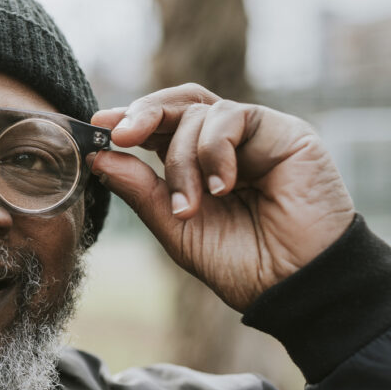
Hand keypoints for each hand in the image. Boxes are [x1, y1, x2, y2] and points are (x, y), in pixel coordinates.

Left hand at [89, 84, 354, 310]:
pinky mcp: (284, 132)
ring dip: (182, 161)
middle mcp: (226, 143)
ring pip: (197, 114)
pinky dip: (215, 151)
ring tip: (192, 206)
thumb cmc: (241, 263)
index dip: (128, 119)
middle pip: (177, 104)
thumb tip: (98, 157)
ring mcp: (255, 135)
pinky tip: (222, 188)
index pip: (159, 126)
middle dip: (142, 114)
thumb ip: (140, 191)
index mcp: (197, 164)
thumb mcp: (175, 228)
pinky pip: (232, 117)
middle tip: (120, 135)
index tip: (97, 125)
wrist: (293, 284)